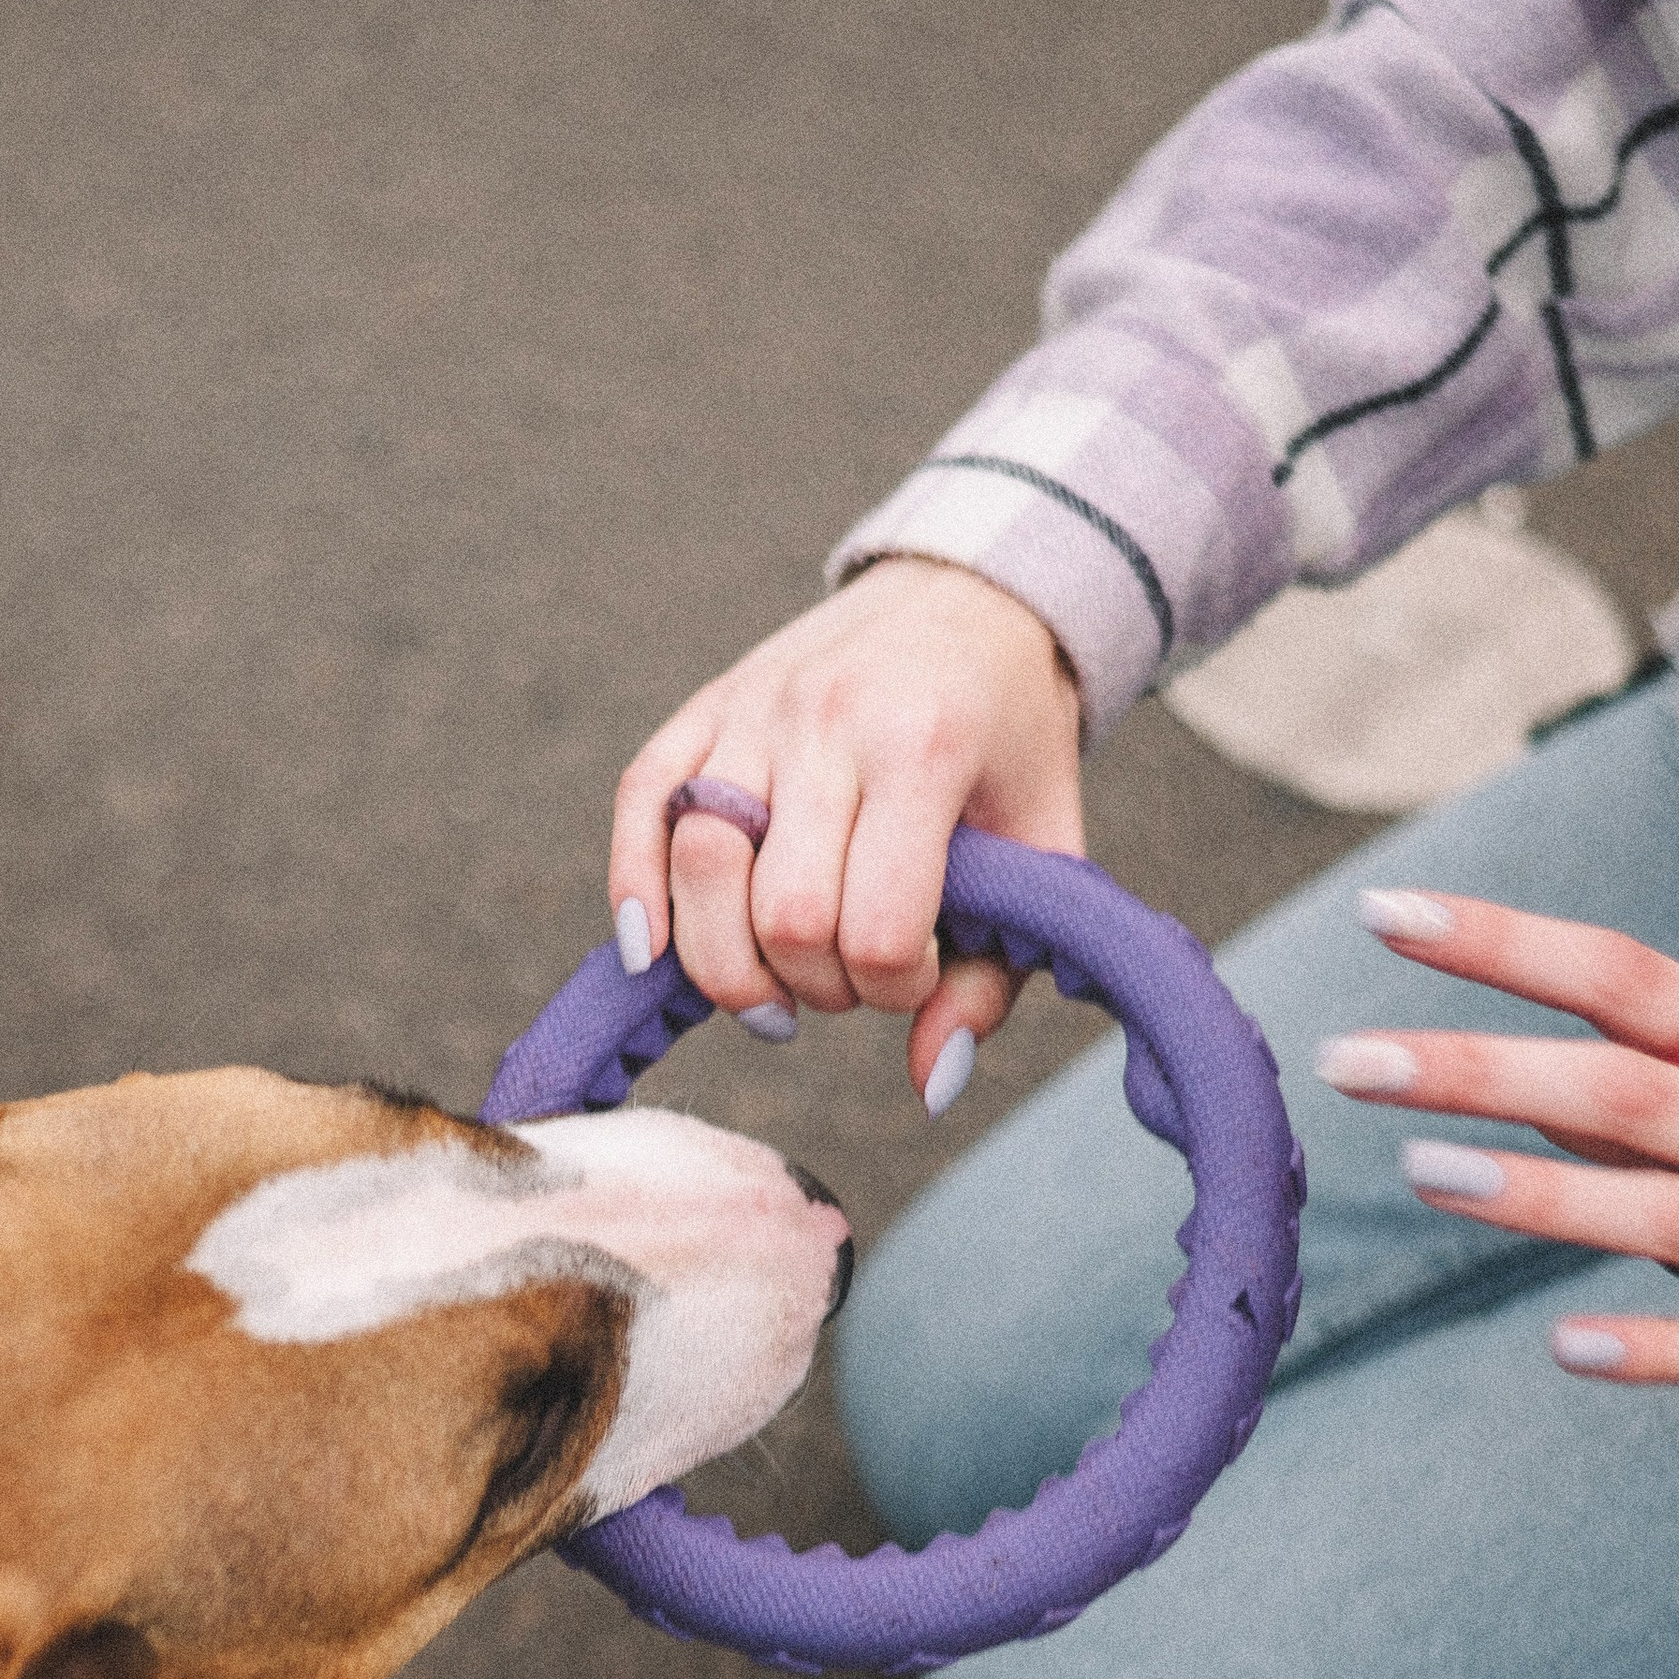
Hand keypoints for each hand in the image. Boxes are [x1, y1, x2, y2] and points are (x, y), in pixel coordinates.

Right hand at [608, 557, 1083, 1103]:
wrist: (972, 593)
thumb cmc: (1010, 738)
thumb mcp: (1042, 846)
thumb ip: (993, 975)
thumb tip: (930, 1085)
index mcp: (925, 748)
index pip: (875, 926)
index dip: (891, 987)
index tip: (915, 975)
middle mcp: (829, 721)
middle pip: (780, 913)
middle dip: (810, 984)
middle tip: (843, 980)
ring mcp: (756, 709)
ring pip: (698, 869)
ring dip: (727, 962)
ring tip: (769, 982)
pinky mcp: (705, 706)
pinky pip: (641, 806)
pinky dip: (636, 890)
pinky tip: (658, 948)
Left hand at [1318, 886, 1678, 1383]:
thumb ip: (1635, 1063)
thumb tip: (1500, 1039)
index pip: (1619, 976)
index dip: (1503, 943)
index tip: (1382, 912)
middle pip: (1616, 1085)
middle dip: (1483, 1069)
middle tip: (1343, 1059)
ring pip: (1661, 1209)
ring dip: (1546, 1195)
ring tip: (1420, 1168)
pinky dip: (1651, 1347)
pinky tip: (1564, 1348)